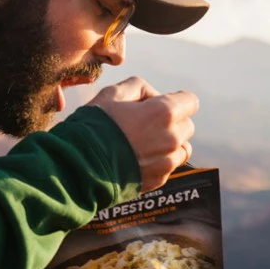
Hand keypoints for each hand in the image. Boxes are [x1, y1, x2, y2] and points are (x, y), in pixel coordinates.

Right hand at [87, 77, 197, 191]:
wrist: (79, 166)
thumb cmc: (93, 127)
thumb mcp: (112, 94)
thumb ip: (138, 87)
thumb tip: (152, 95)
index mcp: (164, 113)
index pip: (190, 101)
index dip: (177, 100)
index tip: (163, 103)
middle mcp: (171, 138)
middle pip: (187, 126)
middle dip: (173, 122)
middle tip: (147, 124)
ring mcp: (166, 162)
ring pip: (182, 149)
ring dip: (171, 144)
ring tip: (146, 143)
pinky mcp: (158, 180)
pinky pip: (169, 167)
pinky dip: (160, 162)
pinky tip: (138, 158)